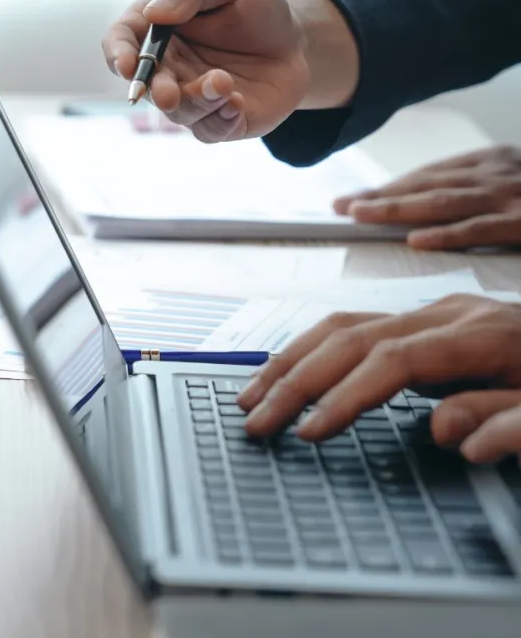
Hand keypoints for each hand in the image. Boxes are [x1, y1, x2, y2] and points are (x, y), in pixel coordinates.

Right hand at [99, 0, 351, 142]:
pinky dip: (221, 120)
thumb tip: (155, 13)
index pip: (120, 41)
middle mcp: (165, 67)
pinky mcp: (216, 121)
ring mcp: (188, 97)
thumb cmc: (255, 7)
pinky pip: (210, 130)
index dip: (118, 54)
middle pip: (144, 84)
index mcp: (156, 28)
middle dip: (155, 91)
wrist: (296, 41)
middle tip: (169, 94)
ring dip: (197, 101)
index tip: (128, 64)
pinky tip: (238, 103)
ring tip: (224, 83)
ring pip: (178, 111)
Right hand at [236, 294, 520, 461]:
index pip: (392, 362)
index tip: (311, 432)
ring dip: (292, 360)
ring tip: (253, 395)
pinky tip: (290, 372)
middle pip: (352, 337)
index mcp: (483, 335)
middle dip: (296, 380)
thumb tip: (450, 435)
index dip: (346, 396)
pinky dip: (313, 350)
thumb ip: (509, 423)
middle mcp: (449, 314)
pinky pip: (355, 327)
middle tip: (256, 421)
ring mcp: (435, 312)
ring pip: (344, 325)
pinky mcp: (428, 322)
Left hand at [333, 146, 520, 250]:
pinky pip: (478, 228)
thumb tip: (430, 204)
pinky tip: (416, 240)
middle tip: (343, 206)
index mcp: (489, 160)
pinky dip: (446, 234)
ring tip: (360, 215)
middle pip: (426, 184)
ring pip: (441, 202)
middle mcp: (492, 174)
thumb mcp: (516, 177)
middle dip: (381, 195)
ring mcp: (506, 197)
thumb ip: (479, 186)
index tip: (355, 198)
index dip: (390, 187)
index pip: (429, 174)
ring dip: (396, 209)